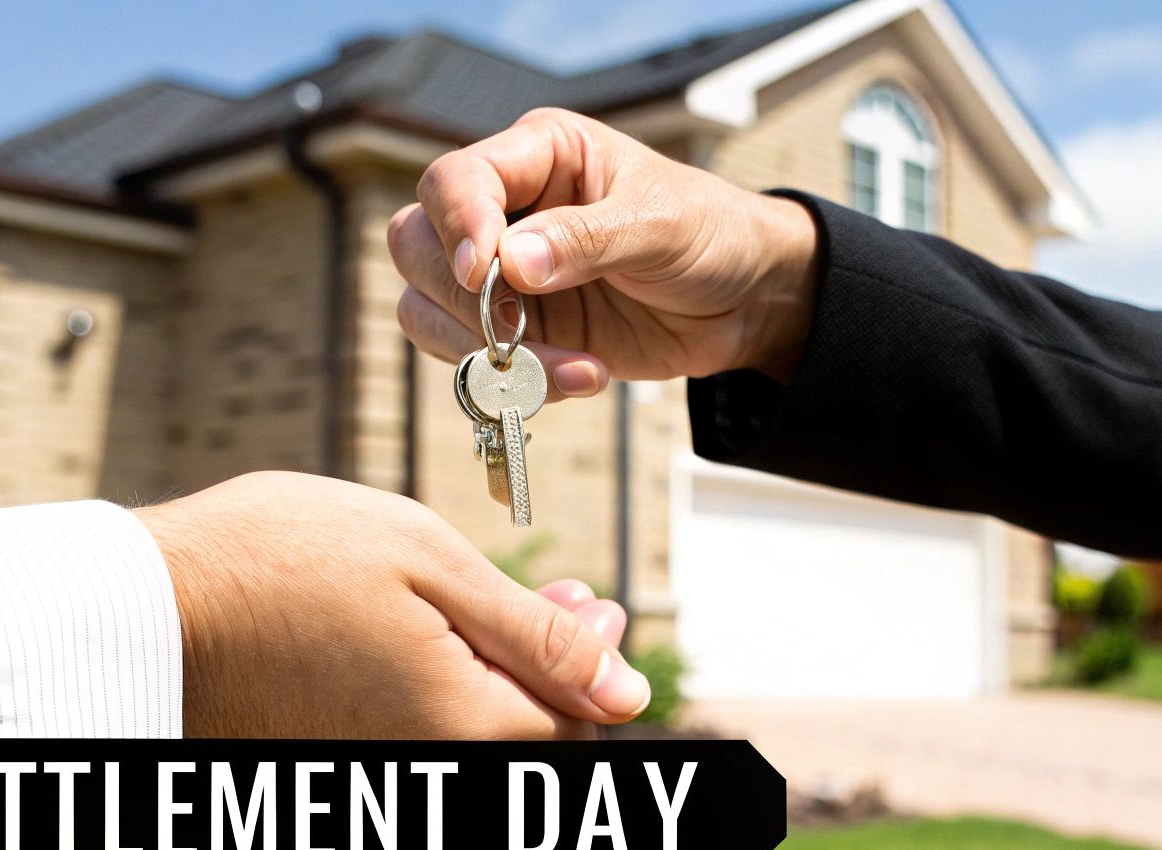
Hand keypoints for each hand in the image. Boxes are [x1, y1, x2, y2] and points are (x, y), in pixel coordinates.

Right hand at [132, 471, 649, 739]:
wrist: (135, 611)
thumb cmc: (279, 563)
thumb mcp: (430, 563)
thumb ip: (534, 631)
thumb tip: (627, 686)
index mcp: (463, 727)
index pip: (577, 719)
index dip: (595, 655)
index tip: (587, 596)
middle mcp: (425, 773)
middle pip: (529, 738)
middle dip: (550, 666)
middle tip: (549, 594)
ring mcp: (374, 776)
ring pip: (473, 738)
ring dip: (495, 676)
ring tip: (471, 604)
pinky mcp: (330, 766)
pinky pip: (416, 739)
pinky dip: (437, 693)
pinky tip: (414, 636)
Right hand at [387, 107, 820, 396]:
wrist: (745, 301)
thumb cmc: (711, 234)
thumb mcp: (660, 225)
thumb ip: (587, 239)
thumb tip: (511, 262)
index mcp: (539, 156)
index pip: (454, 179)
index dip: (457, 224)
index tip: (485, 271)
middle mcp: (507, 211)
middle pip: (416, 245)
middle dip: (457, 297)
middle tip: (514, 329)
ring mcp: (505, 278)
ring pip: (427, 310)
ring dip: (481, 352)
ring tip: (566, 368)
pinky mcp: (518, 332)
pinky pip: (474, 362)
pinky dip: (514, 382)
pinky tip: (581, 377)